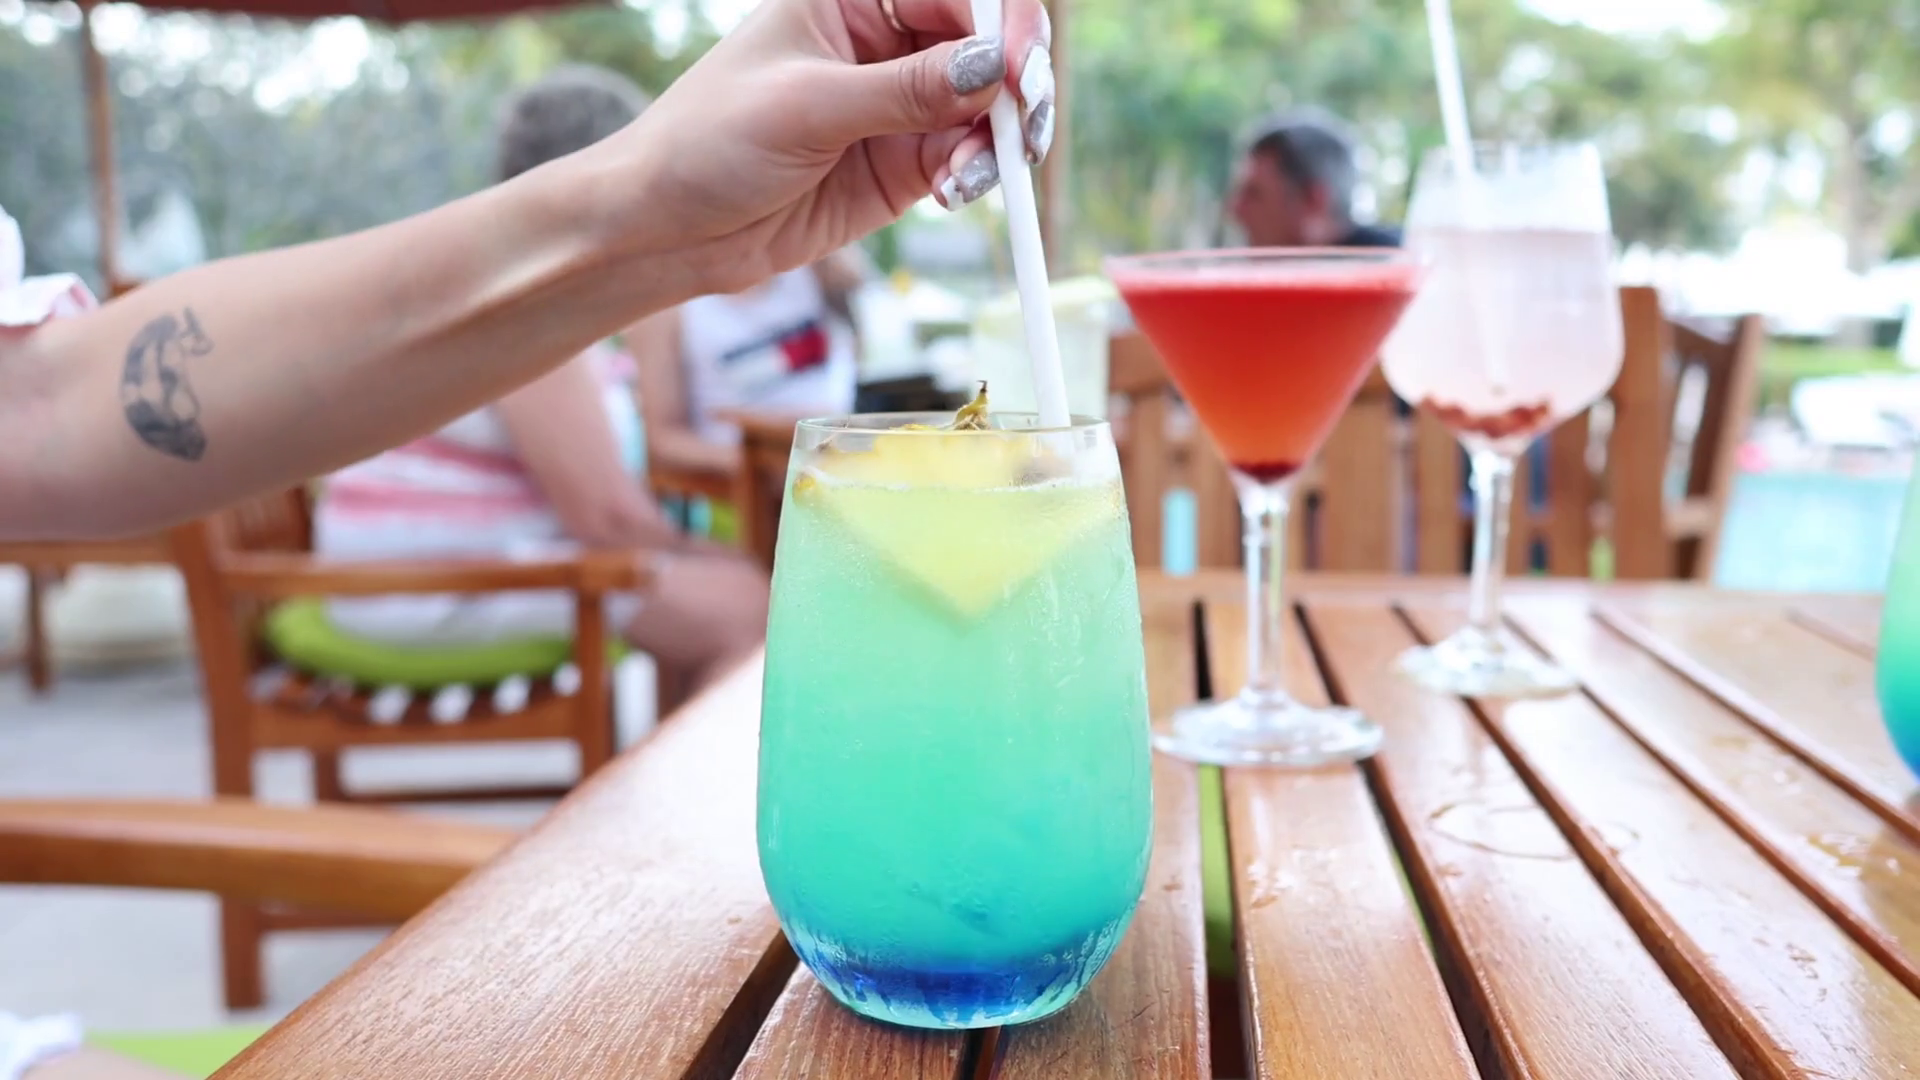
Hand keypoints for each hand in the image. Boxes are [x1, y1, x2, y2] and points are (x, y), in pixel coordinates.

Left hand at [605, 0, 1053, 291]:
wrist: (667, 228)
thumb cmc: (708, 143)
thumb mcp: (806, 107)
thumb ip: (905, 92)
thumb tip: (991, 69)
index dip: (1001, 21)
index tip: (1016, 67)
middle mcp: (885, 43)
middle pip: (987, 42)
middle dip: (1016, 81)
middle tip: (1022, 125)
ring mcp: (900, 105)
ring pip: (987, 105)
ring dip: (1000, 138)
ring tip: (970, 175)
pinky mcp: (905, 165)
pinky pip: (968, 158)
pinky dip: (978, 173)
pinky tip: (955, 191)